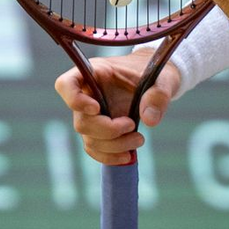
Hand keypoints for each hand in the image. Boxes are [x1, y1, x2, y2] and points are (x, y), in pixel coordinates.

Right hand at [54, 50, 179, 165]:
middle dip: (107, 130)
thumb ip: (158, 95)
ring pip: (89, 138)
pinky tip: (127, 157)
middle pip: (81, 121)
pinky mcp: (98, 130)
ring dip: (113, 146)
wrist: (157, 81)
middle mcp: (87, 94)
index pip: (66, 84)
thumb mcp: (163, 78)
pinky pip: (94, 148)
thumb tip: (149, 121)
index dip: (74, 99)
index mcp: (95, 72)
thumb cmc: (155, 72)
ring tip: (139, 140)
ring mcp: (90, 114)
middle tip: (133, 127)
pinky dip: (109, 156)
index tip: (97, 108)